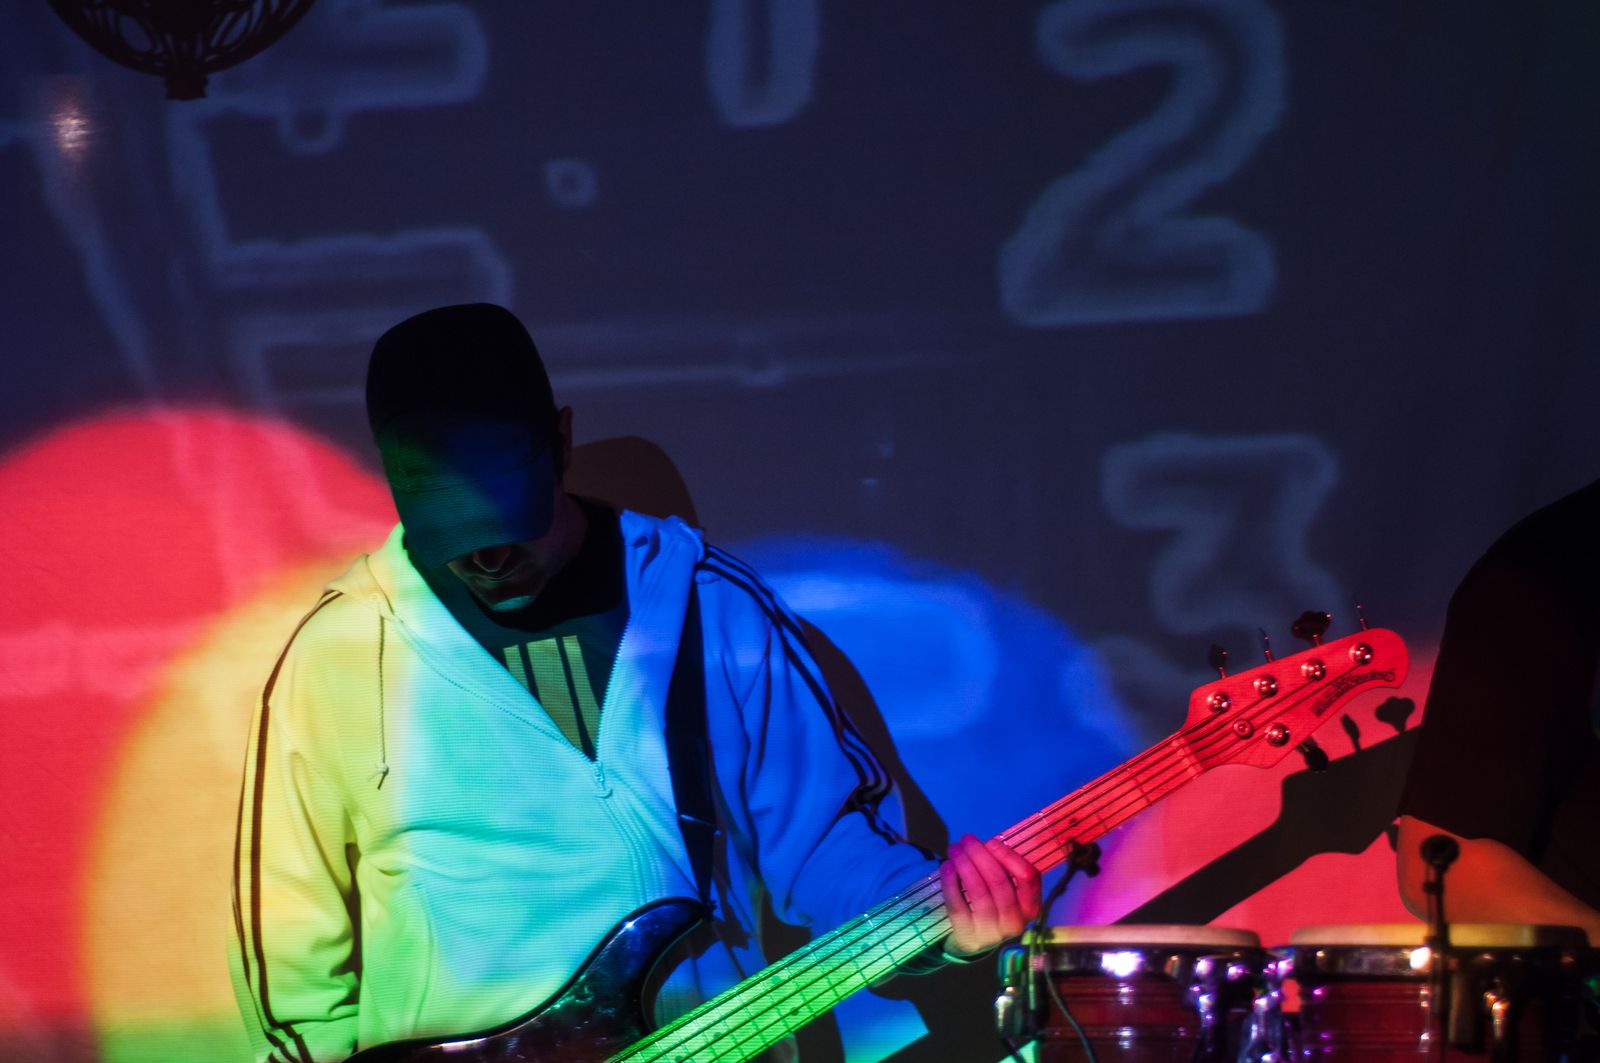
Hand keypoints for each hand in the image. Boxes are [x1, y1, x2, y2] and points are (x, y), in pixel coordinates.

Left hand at [940, 834, 1041, 956]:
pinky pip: (958, 904)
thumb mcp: (1008, 892)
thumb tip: (986, 844)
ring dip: (964, 864)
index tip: (991, 842)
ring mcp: (991, 932)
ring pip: (978, 891)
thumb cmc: (994, 905)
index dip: (1008, 856)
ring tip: (954, 849)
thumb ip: (1005, 870)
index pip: (1028, 877)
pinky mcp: (968, 935)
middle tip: (966, 839)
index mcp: (1030, 907)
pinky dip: (950, 881)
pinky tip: (947, 866)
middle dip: (980, 855)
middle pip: (999, 882)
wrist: (974, 940)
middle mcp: (1014, 922)